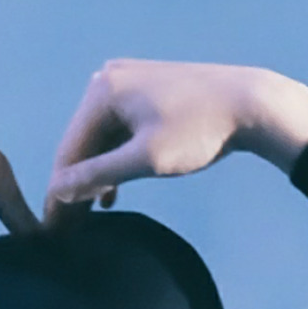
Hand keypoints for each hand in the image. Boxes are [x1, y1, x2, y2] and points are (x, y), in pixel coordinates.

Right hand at [44, 60, 307, 221]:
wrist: (253, 103)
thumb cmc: (199, 131)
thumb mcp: (145, 159)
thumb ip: (97, 175)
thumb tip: (56, 193)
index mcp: (102, 91)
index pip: (68, 150)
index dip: (59, 193)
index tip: (53, 230)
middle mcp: (107, 78)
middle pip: (82, 142)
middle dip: (77, 184)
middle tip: (70, 229)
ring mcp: (128, 80)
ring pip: (101, 137)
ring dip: (97, 174)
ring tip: (95, 212)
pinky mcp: (147, 88)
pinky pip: (119, 129)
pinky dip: (115, 158)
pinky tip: (115, 189)